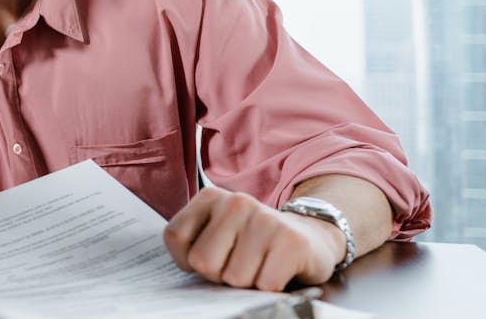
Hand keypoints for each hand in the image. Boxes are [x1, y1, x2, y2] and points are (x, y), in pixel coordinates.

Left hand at [163, 187, 344, 290]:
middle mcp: (236, 202)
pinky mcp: (291, 241)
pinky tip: (277, 270)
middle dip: (219, 274)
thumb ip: (194, 242)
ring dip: (247, 283)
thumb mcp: (217, 232)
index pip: (175, 236)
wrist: (310, 238)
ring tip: (259, 266)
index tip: (209, 256)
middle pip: (203, 261)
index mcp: (210, 197)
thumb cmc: (254, 243)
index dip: (187, 259)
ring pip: (234, 277)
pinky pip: (265, 285)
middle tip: (238, 264)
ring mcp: (265, 219)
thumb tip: (188, 267)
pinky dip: (269, 288)